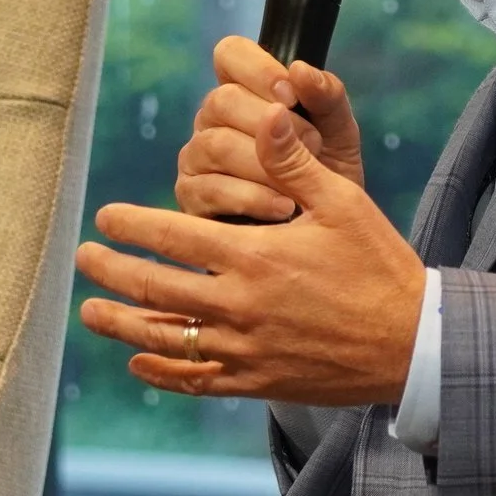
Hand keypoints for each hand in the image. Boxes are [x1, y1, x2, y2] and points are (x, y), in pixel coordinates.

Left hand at [86, 104, 424, 405]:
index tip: (104, 217)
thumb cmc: (378, 265)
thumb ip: (294, 162)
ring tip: (91, 312)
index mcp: (254, 255)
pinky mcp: (256, 381)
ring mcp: (244, 349)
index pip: (171, 236)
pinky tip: (139, 361)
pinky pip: (195, 379)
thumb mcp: (343, 202)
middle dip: (110, 272)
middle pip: (152, 290)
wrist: (411, 342)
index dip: (130, 225)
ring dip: (119, 325)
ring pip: (164, 340)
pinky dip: (160, 371)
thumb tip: (266, 114)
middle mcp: (239, 305)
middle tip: (84, 258)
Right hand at [175, 35, 366, 221]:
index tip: (292, 96)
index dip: (259, 69)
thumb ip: (327, 97)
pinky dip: (252, 198)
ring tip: (301, 184)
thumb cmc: (327, 176)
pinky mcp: (190, 196)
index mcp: (244, 90)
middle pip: (222, 100)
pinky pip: (211, 188)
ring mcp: (196, 156)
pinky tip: (284, 207)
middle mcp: (212, 118)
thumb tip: (300, 69)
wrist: (324, 237)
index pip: (230, 53)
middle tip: (313, 147)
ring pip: (216, 144)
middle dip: (272, 125)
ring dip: (266, 165)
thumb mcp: (339, 133)